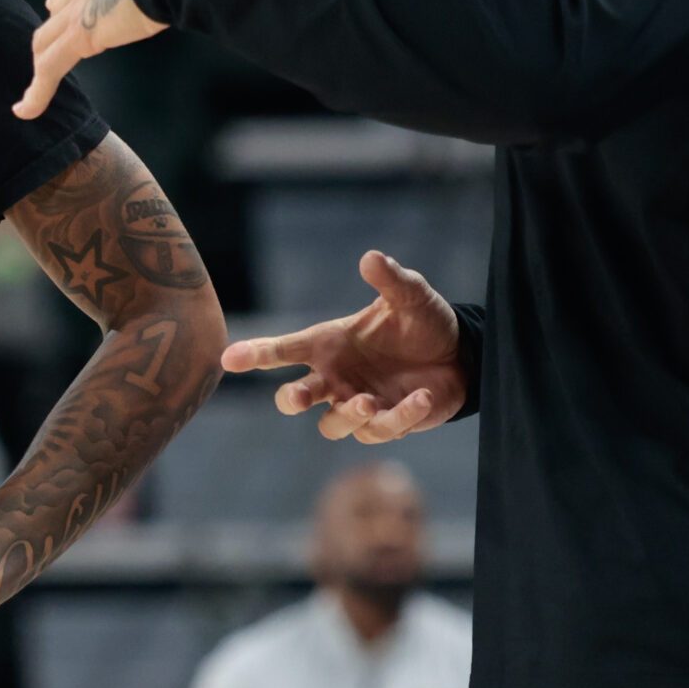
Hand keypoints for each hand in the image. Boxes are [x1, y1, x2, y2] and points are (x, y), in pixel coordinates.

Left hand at [15, 0, 166, 119]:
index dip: (70, 0)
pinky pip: (49, 68)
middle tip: (59, 51)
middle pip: (55, 11)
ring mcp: (75, 8)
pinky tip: (24, 112)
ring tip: (37, 89)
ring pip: (45, 41)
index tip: (78, 11)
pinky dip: (37, 93)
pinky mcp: (78, 36)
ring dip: (42, 63)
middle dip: (55, 32)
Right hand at [223, 250, 466, 442]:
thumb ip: (389, 280)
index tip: (230, 359)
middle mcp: (335, 377)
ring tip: (368, 402)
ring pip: (332, 424)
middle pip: (296, 396)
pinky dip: (400, 416)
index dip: (256, 354)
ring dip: (347, 416)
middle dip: (292, 399)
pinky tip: (420, 396)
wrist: (458, 354)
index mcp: (328, 344)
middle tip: (297, 398)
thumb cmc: (420, 322)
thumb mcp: (409, 296)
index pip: (284, 350)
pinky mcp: (385, 424)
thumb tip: (371, 258)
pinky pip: (382, 430)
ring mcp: (357, 404)